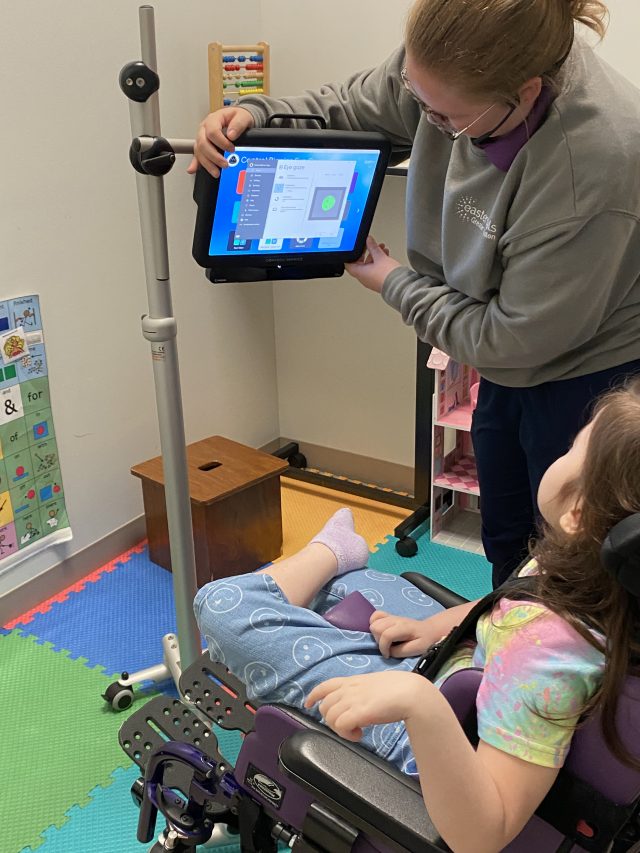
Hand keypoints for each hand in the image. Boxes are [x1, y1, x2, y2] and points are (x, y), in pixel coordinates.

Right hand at [187, 107, 254, 176]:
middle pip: (203, 143)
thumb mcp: (242, 116)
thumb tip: (231, 135)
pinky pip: (197, 155)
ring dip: (207, 164)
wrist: (236, 119)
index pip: (212, 132)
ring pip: (199, 151)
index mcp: (213, 120)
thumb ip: (238, 124)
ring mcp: (202, 138)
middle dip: (214, 156)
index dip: (222, 142)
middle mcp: (204, 129)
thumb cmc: (238, 117)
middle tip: (225, 164)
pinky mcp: (202, 146)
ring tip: (217, 172)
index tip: (231, 149)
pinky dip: (195, 163)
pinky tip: (193, 169)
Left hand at [305, 671, 426, 740]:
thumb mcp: (376, 685)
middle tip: (348, 726)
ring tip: (356, 731)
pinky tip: (359, 735)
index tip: (309, 703)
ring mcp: (354, 700)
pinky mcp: (359, 712)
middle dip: (331, 719)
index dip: (314, 695)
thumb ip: (364, 691)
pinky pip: (340, 725)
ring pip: (330, 716)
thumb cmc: (401, 689)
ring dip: (340, 729)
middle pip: (325, 705)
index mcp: (354, 680)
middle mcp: (350, 689)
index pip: (326, 685)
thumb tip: (359, 703)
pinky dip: (347, 734)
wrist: (411, 693)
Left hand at [344, 236, 401, 292]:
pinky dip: (379, 261)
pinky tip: (385, 254)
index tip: (355, 247)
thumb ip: (372, 247)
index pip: (349, 263)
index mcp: (360, 273)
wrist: (400, 285)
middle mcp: (364, 278)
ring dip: (375, 255)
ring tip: (382, 247)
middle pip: (361, 263)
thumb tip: (368, 240)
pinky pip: (376, 269)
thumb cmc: (388, 275)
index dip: (351, 255)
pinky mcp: (379, 280)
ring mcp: (371, 280)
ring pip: (370, 265)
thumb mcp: (379, 256)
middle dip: (366, 252)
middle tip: (370, 245)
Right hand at [370, 610, 433, 657]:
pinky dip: (373, 623)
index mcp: (403, 627)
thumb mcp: (417, 650)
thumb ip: (400, 652)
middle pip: (376, 627)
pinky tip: (379, 632)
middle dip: (378, 640)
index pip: (386, 634)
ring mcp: (392, 617)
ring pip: (374, 621)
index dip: (383, 647)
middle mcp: (396, 620)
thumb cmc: (425, 641)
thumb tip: (388, 652)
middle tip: (387, 647)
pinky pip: (376, 615)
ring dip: (376, 634)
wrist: (430, 630)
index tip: (387, 655)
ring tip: (385, 641)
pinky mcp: (390, 617)